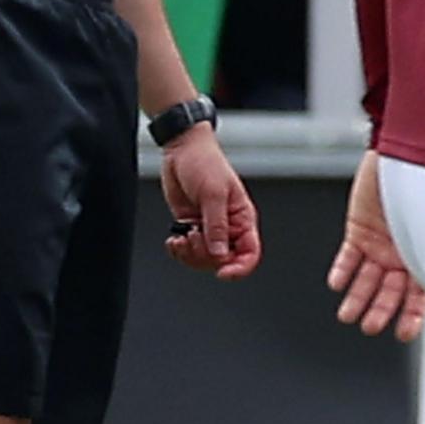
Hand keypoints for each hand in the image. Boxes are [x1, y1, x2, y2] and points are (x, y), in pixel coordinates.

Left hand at [161, 125, 261, 277]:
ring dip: (189, 254)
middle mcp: (227, 226)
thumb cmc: (205, 163)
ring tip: (182, 237)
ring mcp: (208, 228)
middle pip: (223, 260)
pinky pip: (188, 250)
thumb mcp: (213, 194)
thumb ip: (217, 226)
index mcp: (242, 219)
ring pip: (204, 258)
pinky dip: (179, 251)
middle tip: (193, 237)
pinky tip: (174, 240)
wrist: (181, 151)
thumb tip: (221, 254)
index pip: (250, 253)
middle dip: (205, 256)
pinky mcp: (191, 226)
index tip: (223, 273)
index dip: (240, 268)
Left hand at [327, 160, 424, 340]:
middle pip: (390, 290)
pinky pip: (348, 255)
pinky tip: (336, 283)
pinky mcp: (359, 228)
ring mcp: (381, 241)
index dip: (412, 315)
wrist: (409, 152)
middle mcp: (404, 252)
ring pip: (367, 278)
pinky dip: (342, 270)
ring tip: (347, 315)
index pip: (420, 293)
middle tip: (371, 326)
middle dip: (381, 310)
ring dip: (357, 298)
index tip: (404, 334)